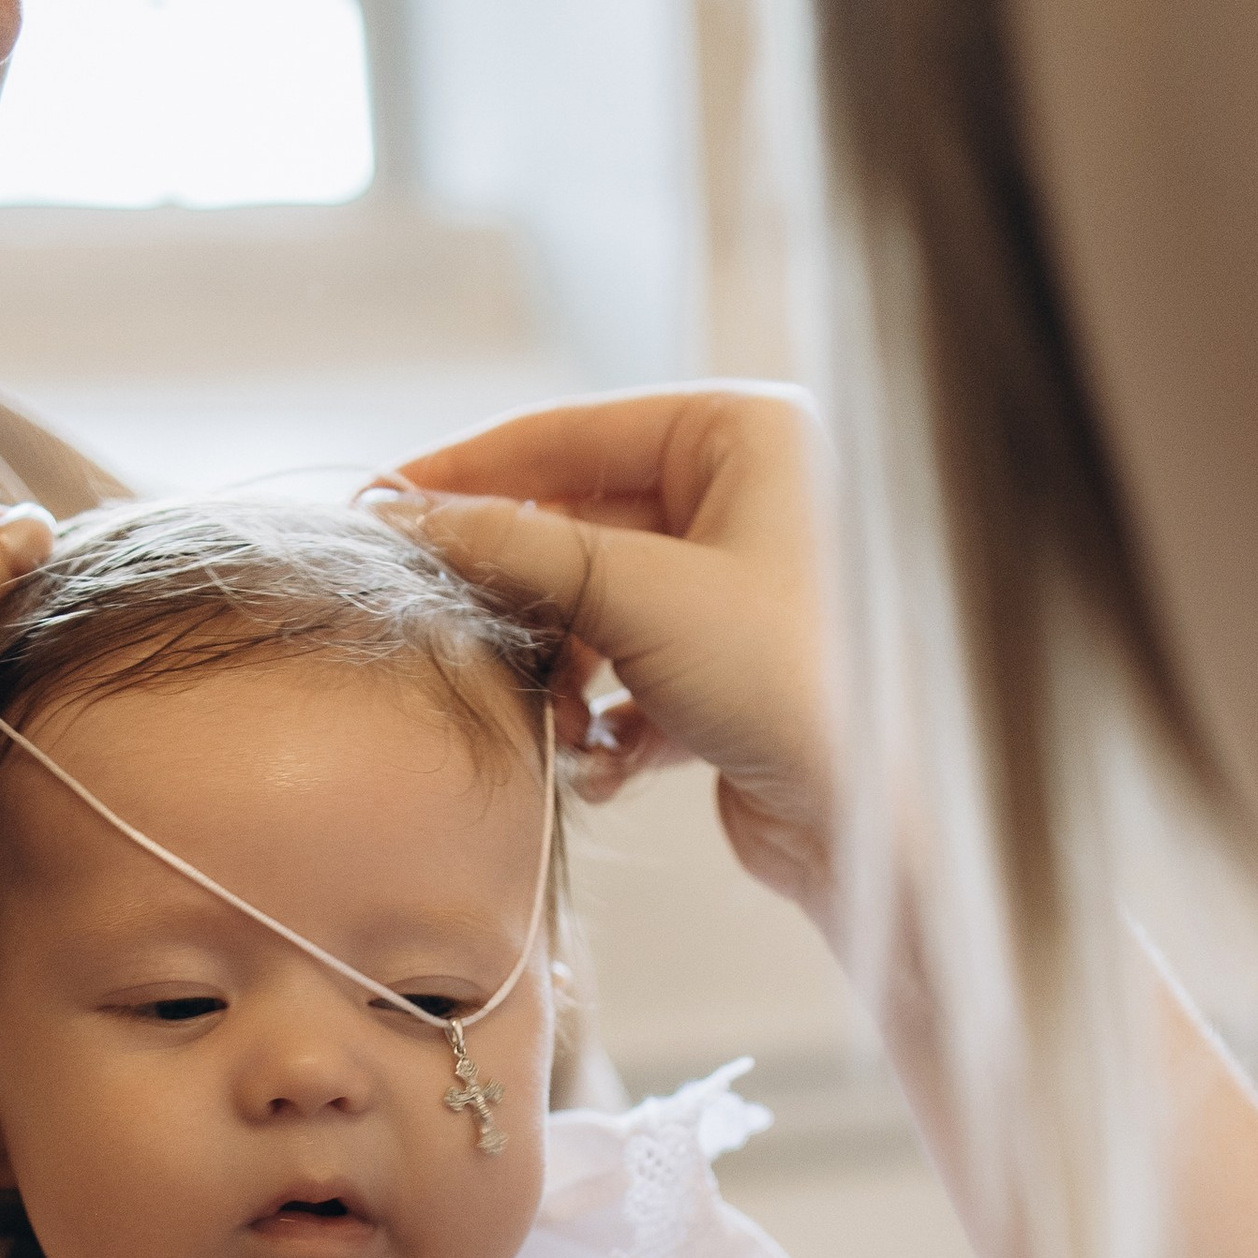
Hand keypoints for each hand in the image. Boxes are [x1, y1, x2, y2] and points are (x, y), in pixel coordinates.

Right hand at [378, 386, 836, 911]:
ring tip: (560, 716)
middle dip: (525, 593)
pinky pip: (631, 671)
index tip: (382, 502)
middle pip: (580, 523)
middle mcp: (749, 494)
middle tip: (450, 627)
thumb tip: (409, 517)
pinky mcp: (730, 668)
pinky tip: (609, 764)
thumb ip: (520, 548)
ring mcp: (740, 584)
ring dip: (565, 668)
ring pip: (598, 604)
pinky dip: (608, 719)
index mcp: (746, 433)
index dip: (470, 470)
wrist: (875, 825)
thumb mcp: (640, 597)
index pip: (574, 433)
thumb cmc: (791, 680)